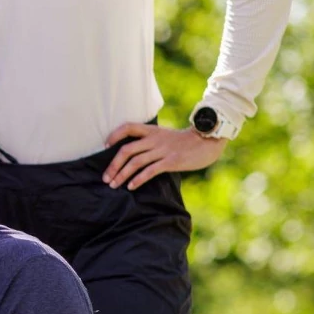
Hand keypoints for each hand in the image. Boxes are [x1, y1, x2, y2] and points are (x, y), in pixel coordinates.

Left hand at [103, 122, 226, 190]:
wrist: (208, 141)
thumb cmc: (185, 141)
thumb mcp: (165, 135)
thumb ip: (150, 141)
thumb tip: (133, 155)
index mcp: (152, 130)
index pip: (128, 127)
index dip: (114, 135)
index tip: (105, 146)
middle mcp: (155, 139)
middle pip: (126, 150)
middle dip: (113, 165)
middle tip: (106, 178)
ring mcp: (163, 150)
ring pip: (135, 162)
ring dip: (122, 175)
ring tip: (114, 185)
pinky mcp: (171, 161)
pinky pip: (150, 171)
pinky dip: (138, 179)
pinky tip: (131, 186)